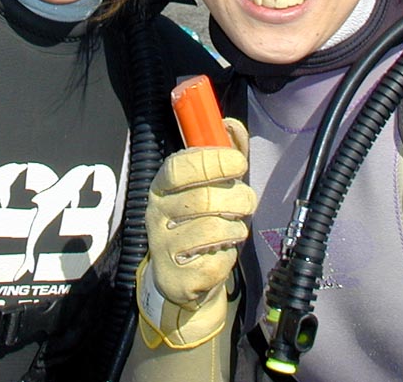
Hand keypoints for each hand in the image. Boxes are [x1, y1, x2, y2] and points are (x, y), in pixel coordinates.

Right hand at [139, 118, 256, 347]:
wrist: (188, 275)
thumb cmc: (202, 220)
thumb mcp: (213, 183)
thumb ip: (224, 151)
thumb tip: (230, 124)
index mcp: (162, 186)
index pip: (179, 167)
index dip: (212, 161)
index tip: (239, 163)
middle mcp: (156, 213)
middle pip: (204, 199)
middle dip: (237, 198)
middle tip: (246, 202)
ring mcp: (163, 247)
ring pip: (214, 228)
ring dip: (236, 227)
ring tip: (233, 227)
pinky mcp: (177, 277)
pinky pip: (217, 260)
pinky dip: (229, 254)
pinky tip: (221, 252)